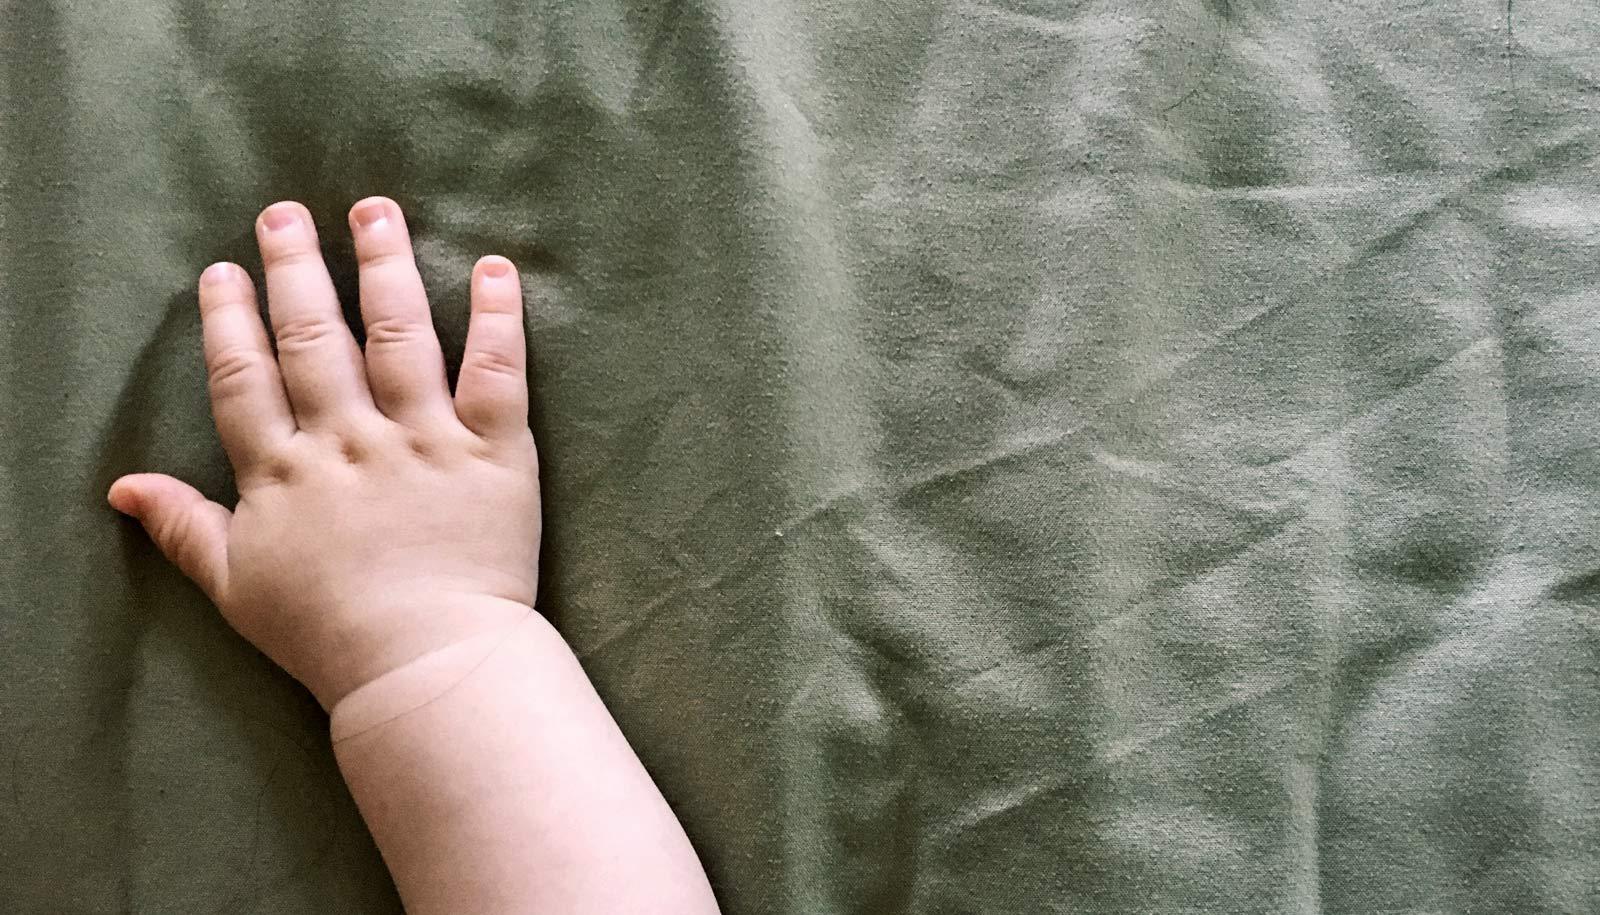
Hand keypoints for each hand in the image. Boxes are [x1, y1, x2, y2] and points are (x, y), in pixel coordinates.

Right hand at [109, 197, 540, 709]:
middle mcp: (348, 441)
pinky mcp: (492, 451)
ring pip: (399, 334)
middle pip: (313, 339)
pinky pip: (496, 371)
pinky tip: (494, 268)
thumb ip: (184, 529)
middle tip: (285, 213)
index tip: (224, 271)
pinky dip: (498, 317)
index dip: (231, 321)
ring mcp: (422, 440)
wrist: (425, 668)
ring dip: (383, 266)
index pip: (246, 379)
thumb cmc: (328, 636)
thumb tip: (120, 487)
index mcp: (284, 473)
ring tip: (374, 210)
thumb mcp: (236, 587)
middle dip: (294, 269)